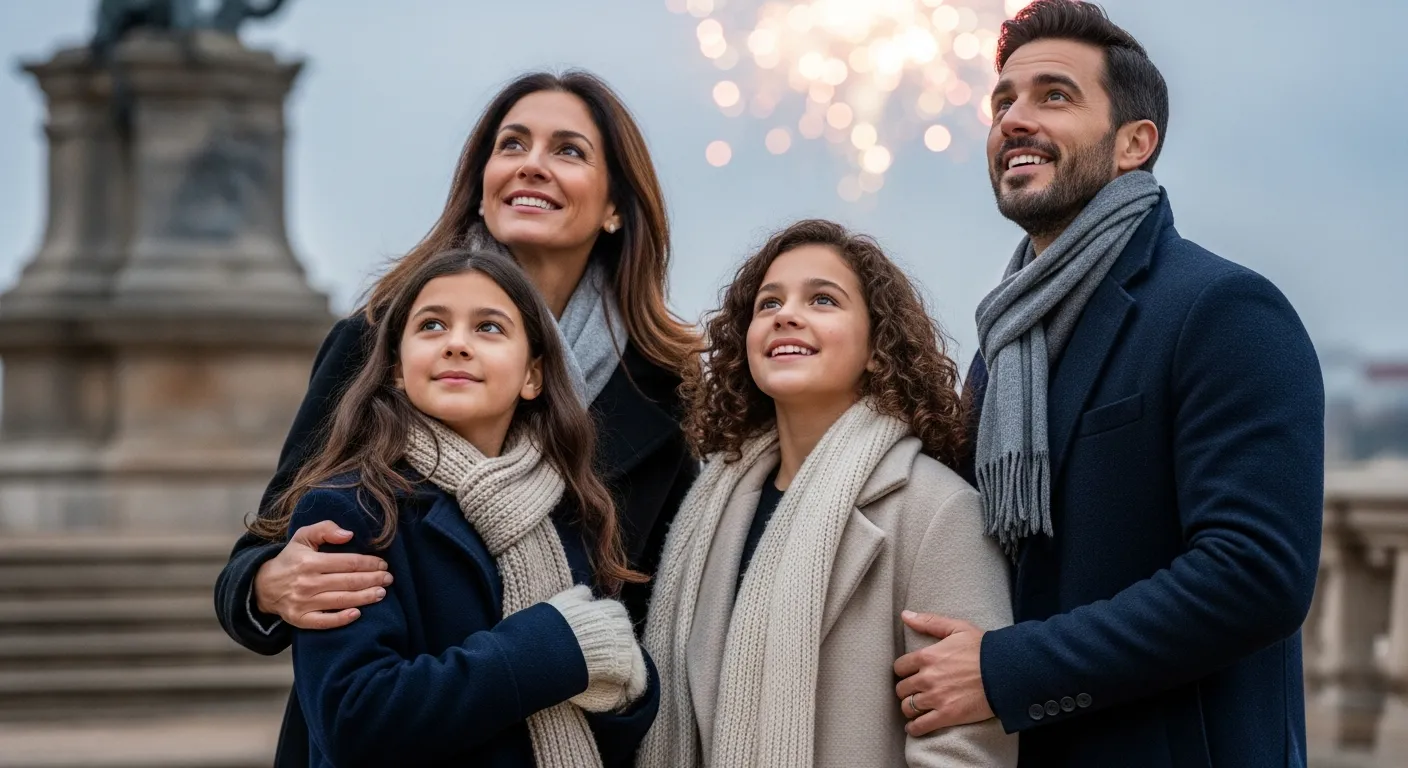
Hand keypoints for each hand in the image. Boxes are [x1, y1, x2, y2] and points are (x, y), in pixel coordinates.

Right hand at [254, 520, 390, 629]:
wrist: (263, 585)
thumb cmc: (290, 558)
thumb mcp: (303, 537)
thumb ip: (325, 529)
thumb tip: (349, 534)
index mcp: (309, 562)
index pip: (347, 562)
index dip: (368, 563)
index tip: (383, 564)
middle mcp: (306, 583)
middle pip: (348, 582)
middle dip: (372, 580)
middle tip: (389, 579)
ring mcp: (303, 603)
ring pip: (340, 601)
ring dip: (364, 598)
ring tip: (381, 593)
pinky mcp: (300, 619)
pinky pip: (324, 621)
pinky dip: (341, 619)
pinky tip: (357, 614)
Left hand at [894, 611, 993, 736]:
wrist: (1006, 672)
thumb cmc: (983, 648)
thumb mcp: (957, 628)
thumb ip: (929, 622)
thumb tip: (905, 615)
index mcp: (927, 656)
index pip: (900, 667)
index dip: (903, 671)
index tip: (909, 674)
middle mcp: (927, 677)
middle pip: (902, 688)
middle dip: (906, 690)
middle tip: (914, 691)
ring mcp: (936, 697)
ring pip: (908, 707)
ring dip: (910, 708)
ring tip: (915, 708)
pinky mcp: (947, 715)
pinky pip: (921, 725)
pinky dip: (915, 728)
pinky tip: (915, 727)